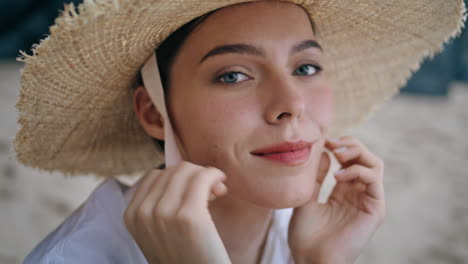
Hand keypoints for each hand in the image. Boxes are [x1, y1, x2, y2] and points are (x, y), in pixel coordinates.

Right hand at [124, 161, 230, 263]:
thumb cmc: (184, 258)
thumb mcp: (160, 232)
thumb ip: (159, 206)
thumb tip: (184, 171)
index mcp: (131, 216)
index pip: (155, 176)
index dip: (178, 178)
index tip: (195, 191)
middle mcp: (143, 213)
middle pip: (173, 170)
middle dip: (195, 175)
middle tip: (211, 193)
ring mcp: (164, 213)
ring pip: (188, 170)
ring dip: (207, 176)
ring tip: (217, 193)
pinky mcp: (190, 216)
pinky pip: (204, 177)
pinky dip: (215, 176)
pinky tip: (222, 188)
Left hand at [288, 136, 384, 263]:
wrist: (310, 259)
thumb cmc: (306, 235)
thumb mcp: (306, 198)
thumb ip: (316, 177)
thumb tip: (323, 152)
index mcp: (343, 191)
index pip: (350, 160)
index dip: (339, 146)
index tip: (322, 140)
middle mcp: (358, 194)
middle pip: (365, 157)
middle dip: (350, 144)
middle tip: (331, 143)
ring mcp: (368, 201)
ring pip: (374, 164)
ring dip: (357, 152)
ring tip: (337, 153)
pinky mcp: (375, 209)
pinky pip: (374, 179)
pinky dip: (358, 170)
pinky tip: (338, 176)